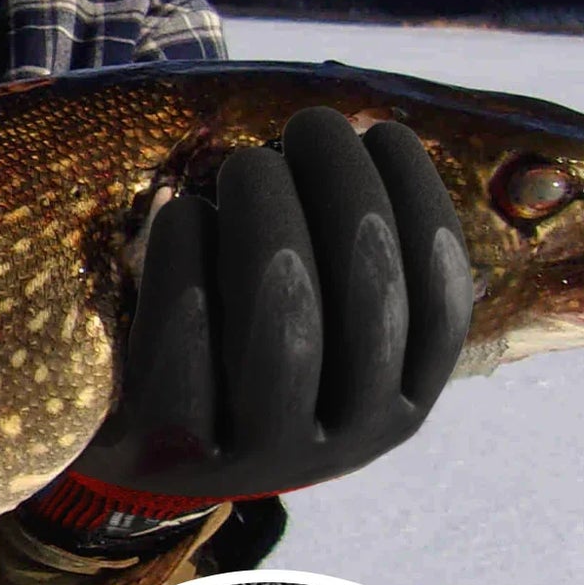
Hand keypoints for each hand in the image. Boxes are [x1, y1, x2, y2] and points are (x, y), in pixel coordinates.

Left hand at [70, 107, 471, 502]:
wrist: (146, 457)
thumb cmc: (245, 353)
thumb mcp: (316, 322)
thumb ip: (345, 256)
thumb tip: (362, 132)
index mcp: (397, 405)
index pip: (437, 311)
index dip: (423, 215)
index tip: (387, 131)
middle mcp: (343, 443)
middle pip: (366, 316)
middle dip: (346, 200)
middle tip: (311, 125)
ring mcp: (257, 459)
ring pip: (282, 342)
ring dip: (271, 233)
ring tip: (250, 162)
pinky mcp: (171, 455)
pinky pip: (183, 364)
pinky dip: (186, 275)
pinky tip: (183, 211)